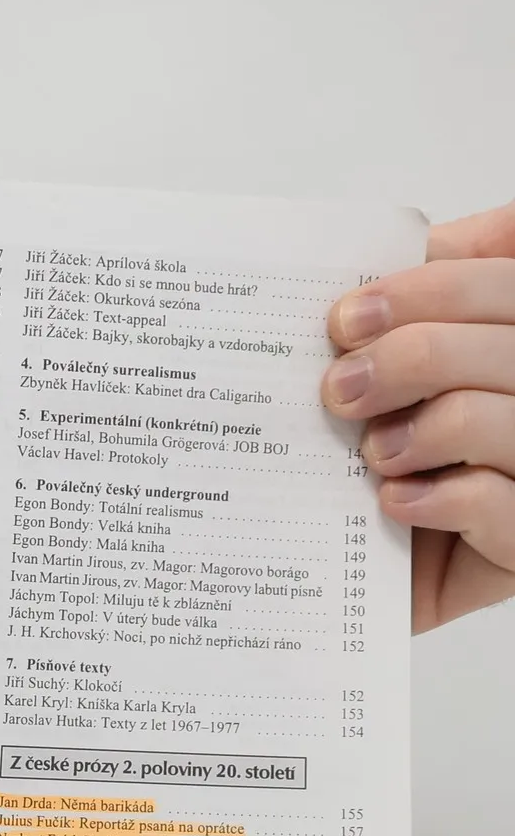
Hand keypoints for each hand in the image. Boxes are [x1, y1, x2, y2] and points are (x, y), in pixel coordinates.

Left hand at [325, 202, 514, 631]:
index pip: (506, 278)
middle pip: (508, 343)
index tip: (349, 315)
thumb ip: (423, 308)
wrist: (375, 583)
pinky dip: (437, 498)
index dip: (436, 286)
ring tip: (372, 453)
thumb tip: (404, 252)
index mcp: (514, 338)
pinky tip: (394, 502)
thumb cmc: (402, 465)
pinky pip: (497, 504)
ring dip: (423, 430)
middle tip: (339, 388)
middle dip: (414, 354)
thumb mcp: (406, 379)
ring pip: (500, 419)